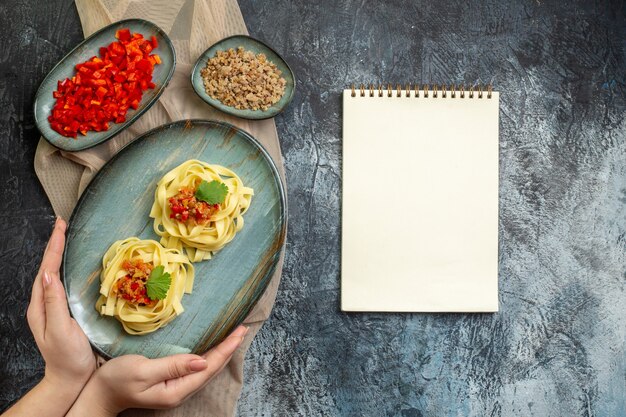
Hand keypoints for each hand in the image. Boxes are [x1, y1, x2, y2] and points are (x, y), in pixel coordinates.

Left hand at [26, 217, 94, 389]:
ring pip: (52, 274)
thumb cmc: (68, 357)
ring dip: (58, 254)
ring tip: (65, 237)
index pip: (46, 270)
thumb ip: (54, 303)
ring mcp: (51, 308)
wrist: (70, 378)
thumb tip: (50, 275)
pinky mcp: (62, 311)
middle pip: (47, 268)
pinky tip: (71, 264)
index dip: (54, 247)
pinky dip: (65, 268)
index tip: (61, 227)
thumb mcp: (61, 330)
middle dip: (54, 245)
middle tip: (62, 224)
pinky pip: (61, 283)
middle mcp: (43, 304)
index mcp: (40, 306)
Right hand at [69, 325, 247, 415]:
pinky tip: (214, 347)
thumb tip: (202, 361)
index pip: (210, 366)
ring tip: (235, 335)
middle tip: (244, 328)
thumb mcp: (143, 370)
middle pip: (213, 368)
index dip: (226, 348)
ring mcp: (177, 387)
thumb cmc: (116, 380)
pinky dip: (210, 354)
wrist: (99, 393)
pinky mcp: (171, 381)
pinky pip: (197, 367)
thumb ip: (173, 365)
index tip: (240, 331)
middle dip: (230, 348)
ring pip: (207, 368)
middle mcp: (181, 390)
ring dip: (223, 351)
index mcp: (177, 389)